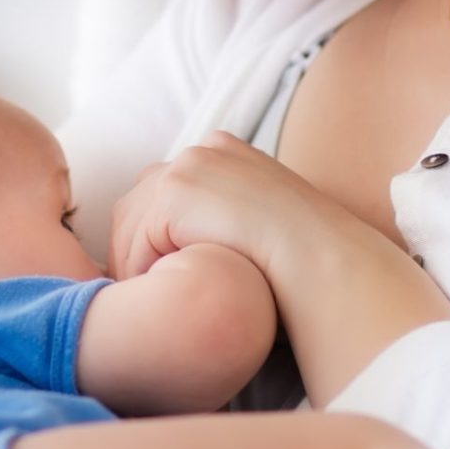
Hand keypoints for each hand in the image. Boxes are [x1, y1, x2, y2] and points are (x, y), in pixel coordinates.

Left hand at [106, 130, 330, 280]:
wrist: (318, 257)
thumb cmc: (297, 257)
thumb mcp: (258, 222)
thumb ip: (224, 218)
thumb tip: (192, 243)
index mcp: (222, 151)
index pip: (163, 191)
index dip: (154, 235)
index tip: (157, 271)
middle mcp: (201, 151)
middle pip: (137, 202)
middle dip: (135, 246)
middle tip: (141, 287)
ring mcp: (186, 168)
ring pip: (131, 226)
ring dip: (136, 263)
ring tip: (150, 297)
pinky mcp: (174, 194)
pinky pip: (136, 244)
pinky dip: (142, 272)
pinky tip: (163, 294)